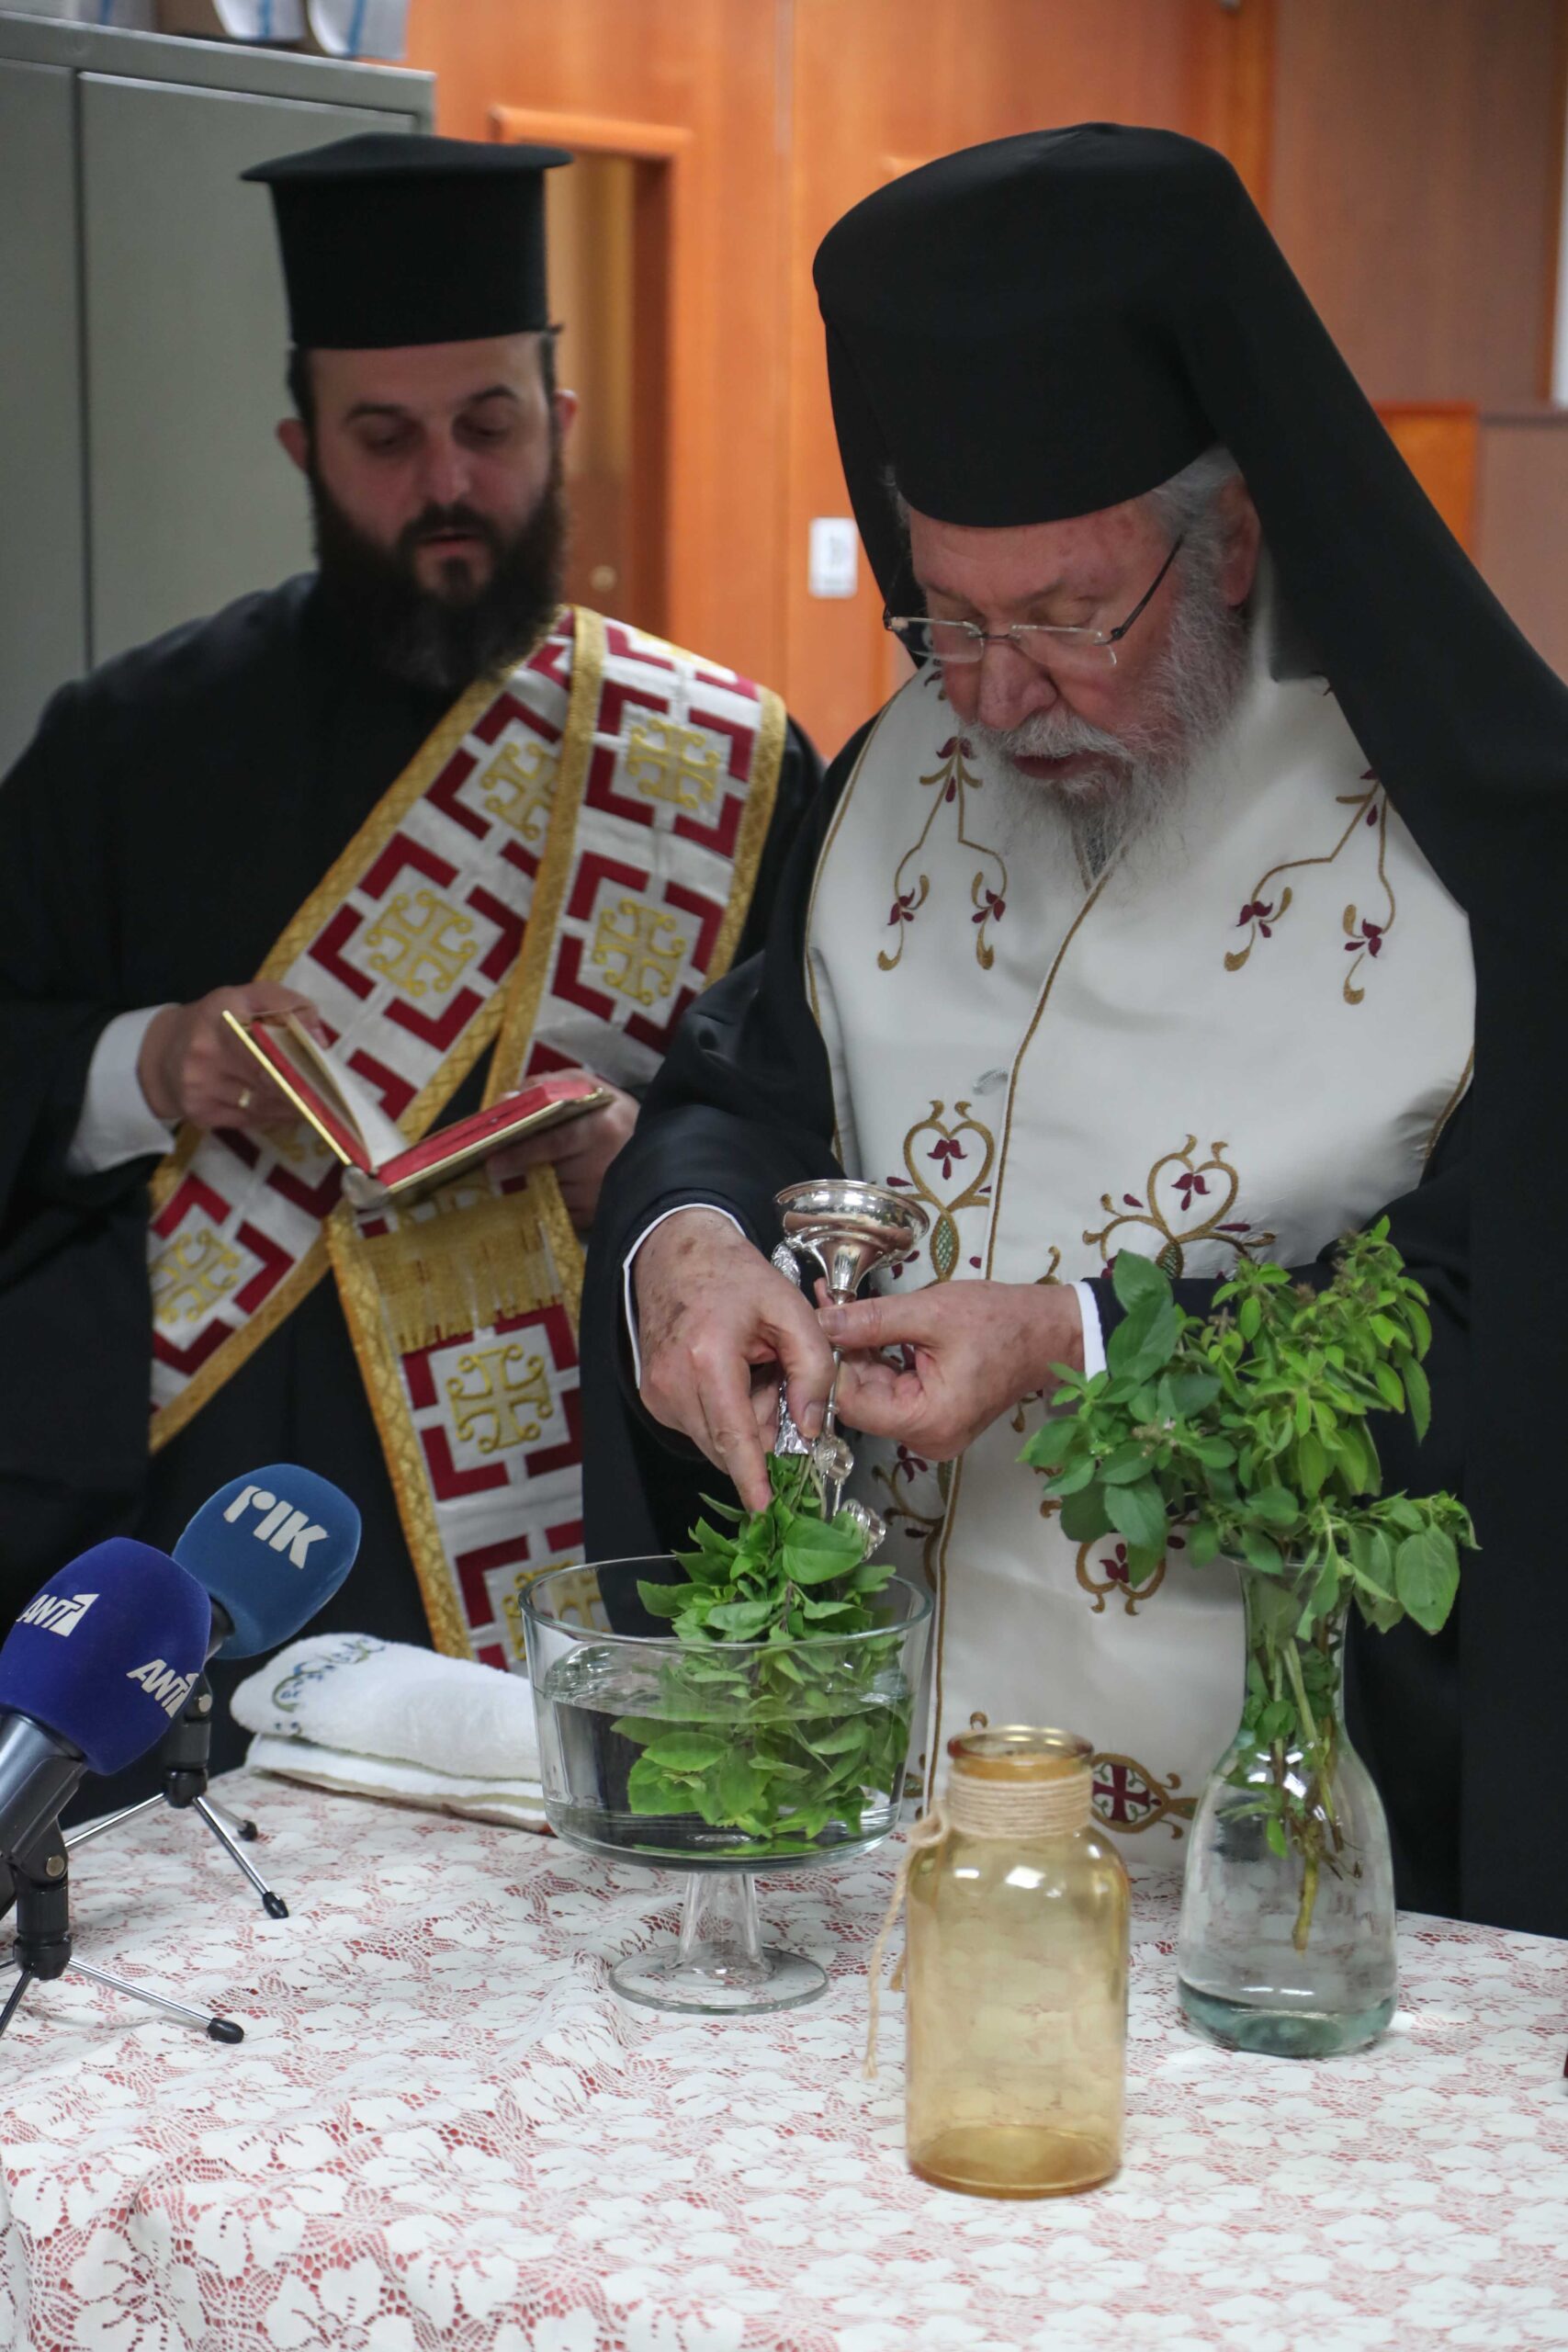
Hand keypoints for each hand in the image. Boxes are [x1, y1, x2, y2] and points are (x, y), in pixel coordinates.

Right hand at [136, 982, 324, 1131]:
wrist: (160, 1054)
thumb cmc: (213, 1022)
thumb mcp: (245, 996)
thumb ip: (285, 1003)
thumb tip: (318, 1036)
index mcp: (219, 1014)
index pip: (267, 1037)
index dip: (298, 1055)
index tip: (322, 1064)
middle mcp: (205, 1051)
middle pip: (268, 1076)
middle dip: (302, 1086)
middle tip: (329, 1091)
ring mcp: (200, 1087)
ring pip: (263, 1103)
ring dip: (294, 1106)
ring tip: (317, 1102)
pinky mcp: (201, 1114)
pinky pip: (250, 1120)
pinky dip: (275, 1116)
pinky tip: (290, 1110)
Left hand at [490, 1071, 638, 1227]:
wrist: (657, 1153)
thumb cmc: (614, 1116)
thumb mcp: (588, 1088)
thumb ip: (548, 1086)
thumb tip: (508, 1099)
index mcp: (601, 1128)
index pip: (554, 1143)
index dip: (521, 1153)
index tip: (492, 1161)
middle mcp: (603, 1164)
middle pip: (548, 1171)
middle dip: (520, 1170)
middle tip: (493, 1169)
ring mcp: (599, 1195)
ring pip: (551, 1193)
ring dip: (533, 1185)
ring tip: (521, 1174)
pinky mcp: (594, 1217)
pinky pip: (559, 1212)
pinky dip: (546, 1201)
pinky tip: (544, 1189)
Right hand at [633, 1208, 837, 1510]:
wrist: (677, 1255)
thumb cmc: (734, 1276)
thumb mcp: (790, 1309)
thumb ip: (813, 1367)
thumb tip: (812, 1425)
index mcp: (707, 1357)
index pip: (734, 1434)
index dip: (752, 1476)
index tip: (763, 1507)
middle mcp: (673, 1382)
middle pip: (728, 1445)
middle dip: (764, 1431)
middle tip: (776, 1382)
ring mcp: (657, 1393)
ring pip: (715, 1441)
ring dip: (745, 1424)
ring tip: (753, 1372)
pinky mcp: (653, 1399)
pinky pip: (701, 1428)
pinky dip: (725, 1414)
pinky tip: (732, 1377)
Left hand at [824, 1280, 1084, 1459]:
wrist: (1047, 1332)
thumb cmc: (1001, 1323)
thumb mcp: (931, 1313)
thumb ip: (872, 1321)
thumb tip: (823, 1323)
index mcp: (927, 1421)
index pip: (852, 1402)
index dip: (828, 1362)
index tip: (814, 1321)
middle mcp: (926, 1438)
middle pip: (860, 1399)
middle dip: (841, 1351)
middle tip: (825, 1303)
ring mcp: (929, 1431)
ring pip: (872, 1392)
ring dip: (856, 1351)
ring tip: (839, 1305)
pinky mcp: (932, 1416)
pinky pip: (891, 1389)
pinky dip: (877, 1358)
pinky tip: (863, 1325)